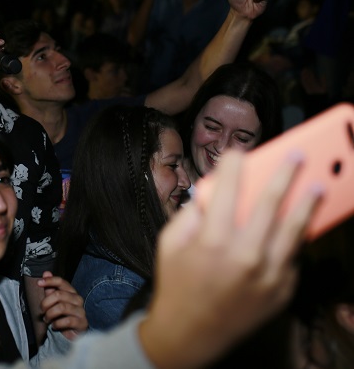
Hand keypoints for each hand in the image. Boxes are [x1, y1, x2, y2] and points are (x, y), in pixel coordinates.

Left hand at [37, 271, 87, 339]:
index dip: (50, 281)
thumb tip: (46, 273)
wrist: (73, 333)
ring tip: (47, 319)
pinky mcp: (82, 323)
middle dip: (46, 303)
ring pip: (62, 307)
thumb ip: (50, 288)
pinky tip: (54, 326)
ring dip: (50, 314)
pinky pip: (67, 321)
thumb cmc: (62, 316)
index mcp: (71, 292)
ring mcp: (81, 311)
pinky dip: (57, 324)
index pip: (61, 282)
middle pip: (59, 295)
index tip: (38, 283)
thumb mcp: (54, 302)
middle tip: (42, 311)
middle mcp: (78, 299)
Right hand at [139, 150, 321, 368]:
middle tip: (295, 156)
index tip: (238, 153)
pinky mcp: (281, 289)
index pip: (228, 189)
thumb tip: (214, 190)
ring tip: (317, 185)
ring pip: (294, 230)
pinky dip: (295, 239)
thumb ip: (190, 214)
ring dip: (307, 203)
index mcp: (213, 239)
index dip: (234, 165)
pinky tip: (299, 225)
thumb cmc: (177, 284)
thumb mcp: (170, 243)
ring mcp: (268, 274)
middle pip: (271, 203)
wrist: (190, 333)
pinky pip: (292, 257)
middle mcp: (245, 254)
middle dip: (284, 174)